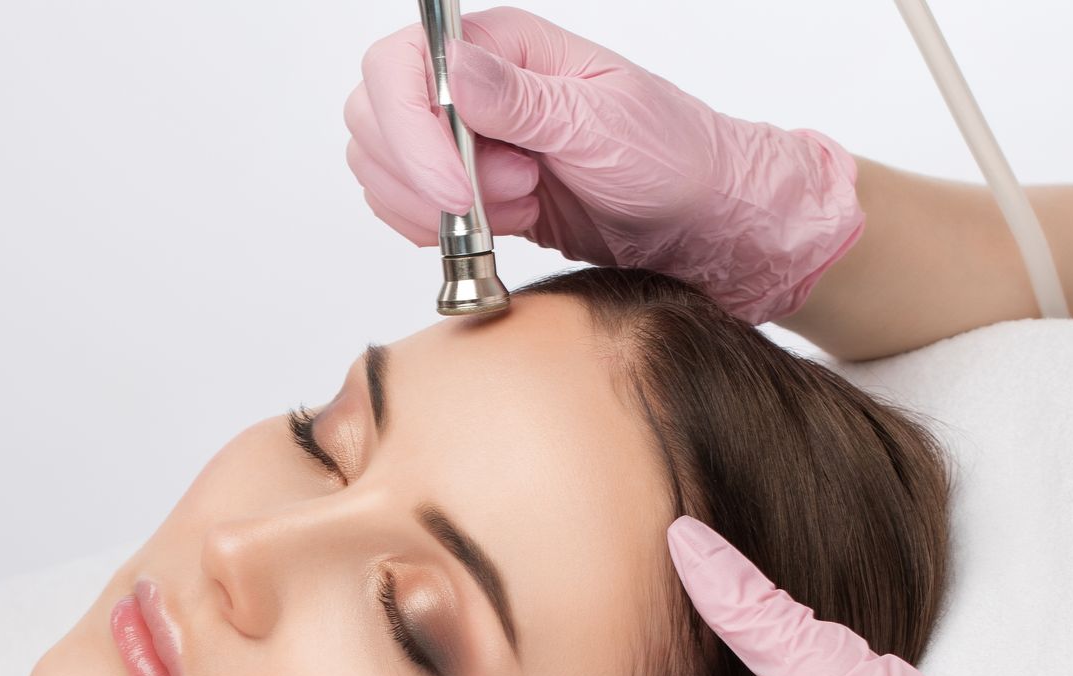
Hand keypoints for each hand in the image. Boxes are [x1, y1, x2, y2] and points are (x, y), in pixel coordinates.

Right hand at [343, 6, 865, 324]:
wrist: (699, 218)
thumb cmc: (671, 158)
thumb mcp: (603, 123)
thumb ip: (521, 98)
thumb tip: (453, 68)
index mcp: (502, 47)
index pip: (398, 66)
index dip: (409, 131)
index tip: (454, 188)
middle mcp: (471, 86)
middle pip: (373, 116)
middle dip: (423, 175)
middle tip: (507, 195)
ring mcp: (462, 139)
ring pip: (379, 167)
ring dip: (434, 208)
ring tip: (518, 208)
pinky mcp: (464, 188)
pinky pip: (403, 206)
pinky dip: (433, 231)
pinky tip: (499, 229)